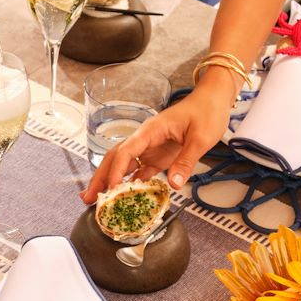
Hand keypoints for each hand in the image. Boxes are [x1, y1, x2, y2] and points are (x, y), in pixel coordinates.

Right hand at [80, 85, 231, 202]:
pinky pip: (139, 171)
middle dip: (100, 177)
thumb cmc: (205, 112)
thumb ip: (186, 161)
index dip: (116, 171)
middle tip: (88, 197)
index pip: (125, 151)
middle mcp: (144, 139)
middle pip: (115, 158)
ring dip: (110, 182)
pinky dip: (129, 183)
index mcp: (150, 131)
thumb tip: (174, 184)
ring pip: (123, 165)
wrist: (212, 101)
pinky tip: (123, 197)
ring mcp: (149, 148)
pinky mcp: (157, 155)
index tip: (112, 188)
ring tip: (97, 200)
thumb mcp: (200, 138)